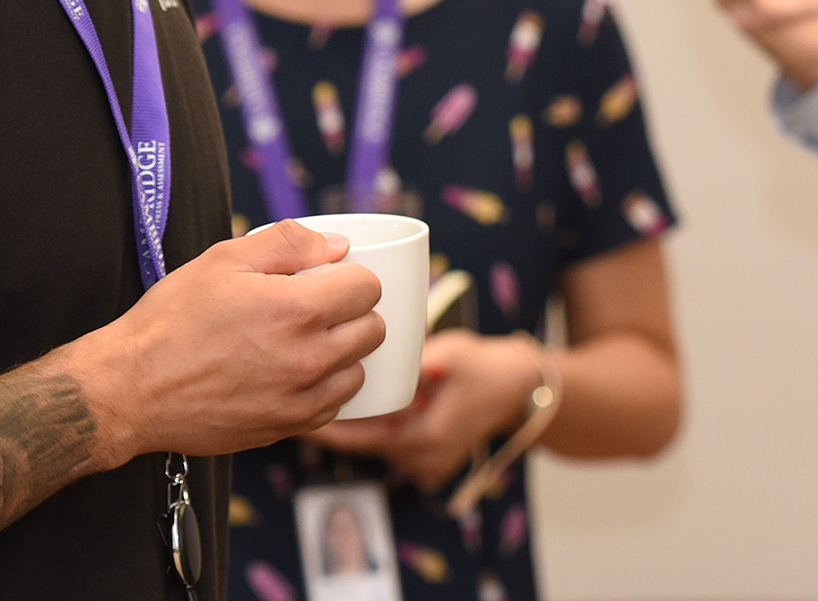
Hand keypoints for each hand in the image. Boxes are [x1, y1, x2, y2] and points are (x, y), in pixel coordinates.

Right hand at [69, 219, 385, 461]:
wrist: (130, 389)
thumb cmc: (171, 321)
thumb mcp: (223, 260)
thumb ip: (288, 243)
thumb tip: (337, 246)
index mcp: (298, 310)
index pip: (368, 287)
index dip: (350, 275)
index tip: (327, 276)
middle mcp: (309, 359)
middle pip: (373, 329)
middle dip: (353, 311)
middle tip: (318, 305)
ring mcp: (300, 400)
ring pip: (359, 371)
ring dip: (344, 354)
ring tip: (307, 341)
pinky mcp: (285, 429)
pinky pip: (332, 406)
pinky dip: (325, 389)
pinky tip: (295, 374)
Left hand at [306, 331, 542, 486]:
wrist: (523, 388)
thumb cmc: (488, 367)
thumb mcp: (451, 355)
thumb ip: (416, 362)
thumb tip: (377, 355)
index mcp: (424, 440)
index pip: (359, 439)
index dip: (325, 427)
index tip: (294, 414)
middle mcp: (422, 460)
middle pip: (363, 442)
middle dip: (337, 418)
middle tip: (302, 391)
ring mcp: (426, 464)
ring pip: (376, 442)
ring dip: (359, 421)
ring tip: (331, 390)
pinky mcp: (429, 457)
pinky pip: (392, 441)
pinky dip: (380, 423)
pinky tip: (370, 400)